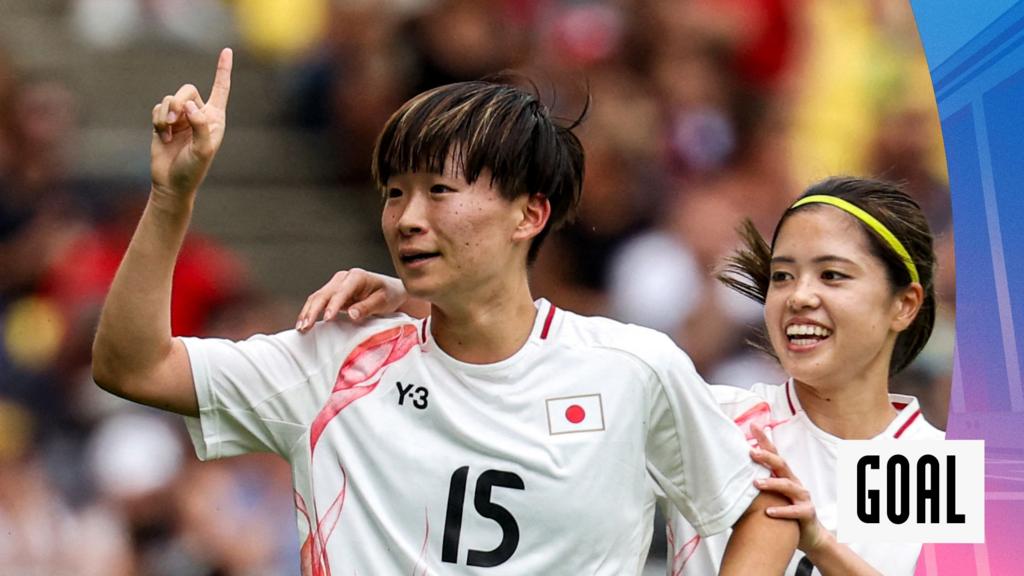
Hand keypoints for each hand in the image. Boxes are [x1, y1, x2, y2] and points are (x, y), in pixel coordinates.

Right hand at [150, 48, 232, 199]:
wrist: (171, 182)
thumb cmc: (193, 168)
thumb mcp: (203, 150)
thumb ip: (200, 125)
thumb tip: (190, 106)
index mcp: (215, 118)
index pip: (221, 89)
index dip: (223, 70)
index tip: (227, 50)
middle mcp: (199, 114)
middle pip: (187, 90)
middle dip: (179, 102)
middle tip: (176, 120)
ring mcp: (181, 117)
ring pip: (170, 99)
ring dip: (167, 114)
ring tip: (169, 132)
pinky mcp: (164, 121)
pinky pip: (158, 108)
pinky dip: (158, 121)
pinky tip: (163, 136)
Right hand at [296, 269, 408, 331]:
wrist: (390, 291)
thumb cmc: (388, 295)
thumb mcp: (383, 301)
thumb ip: (367, 307)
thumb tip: (351, 314)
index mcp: (356, 276)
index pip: (341, 291)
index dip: (333, 305)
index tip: (327, 319)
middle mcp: (343, 278)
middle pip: (323, 294)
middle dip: (313, 310)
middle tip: (305, 327)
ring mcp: (336, 285)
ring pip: (317, 297)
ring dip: (307, 312)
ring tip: (301, 328)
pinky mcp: (333, 294)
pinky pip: (318, 302)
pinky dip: (310, 312)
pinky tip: (304, 324)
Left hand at [749, 425, 828, 554]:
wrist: (810, 535)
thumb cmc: (784, 513)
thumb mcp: (769, 496)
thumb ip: (754, 487)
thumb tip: (726, 480)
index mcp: (783, 476)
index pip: (773, 454)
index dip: (764, 440)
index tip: (753, 426)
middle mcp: (793, 482)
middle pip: (781, 464)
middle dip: (767, 456)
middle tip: (751, 452)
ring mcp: (802, 497)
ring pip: (788, 485)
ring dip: (771, 483)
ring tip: (755, 483)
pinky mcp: (807, 512)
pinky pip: (795, 510)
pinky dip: (781, 511)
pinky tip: (768, 512)